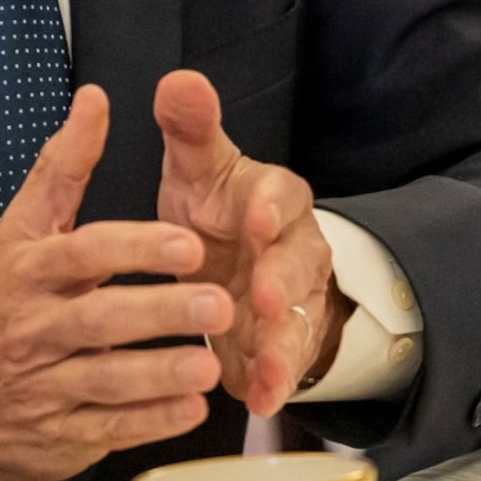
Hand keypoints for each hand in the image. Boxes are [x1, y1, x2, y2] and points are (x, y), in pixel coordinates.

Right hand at [0, 85, 230, 480]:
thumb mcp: (20, 231)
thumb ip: (63, 167)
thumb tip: (95, 99)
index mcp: (28, 271)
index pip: (83, 253)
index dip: (136, 248)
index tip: (188, 243)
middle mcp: (33, 328)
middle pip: (100, 319)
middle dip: (162, 312)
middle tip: (220, 303)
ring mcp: (44, 386)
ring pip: (106, 380)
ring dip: (161, 373)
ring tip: (210, 362)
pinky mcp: (58, 435)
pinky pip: (108, 430)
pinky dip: (151, 423)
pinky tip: (191, 409)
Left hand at [152, 69, 350, 414]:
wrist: (243, 269)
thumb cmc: (217, 213)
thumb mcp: (199, 172)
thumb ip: (190, 130)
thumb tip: (178, 80)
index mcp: (270, 199)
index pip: (282, 194)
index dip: (270, 208)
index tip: (254, 218)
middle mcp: (294, 247)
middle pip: (301, 259)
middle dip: (284, 278)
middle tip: (264, 296)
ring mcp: (296, 300)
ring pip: (300, 318)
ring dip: (285, 341)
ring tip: (268, 365)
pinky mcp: (287, 345)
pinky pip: (288, 365)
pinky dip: (276, 383)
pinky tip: (260, 400)